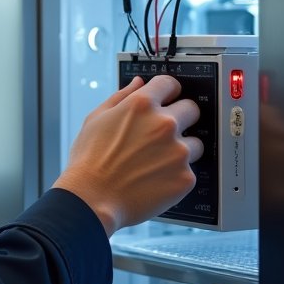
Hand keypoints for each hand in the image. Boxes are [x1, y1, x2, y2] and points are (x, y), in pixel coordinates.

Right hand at [52, 75, 202, 235]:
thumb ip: (121, 96)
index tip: (167, 99)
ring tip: (156, 162)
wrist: (91, 199)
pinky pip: (189, 171)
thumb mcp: (95, 119)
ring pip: (195, 143)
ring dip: (181, 149)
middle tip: (163, 134)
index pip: (170, 84)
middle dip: (181, 118)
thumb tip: (138, 83)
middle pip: (192, 109)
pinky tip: (155, 179)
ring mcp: (178, 152)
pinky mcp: (185, 177)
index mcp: (141, 105)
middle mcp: (164, 124)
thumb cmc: (88, 161)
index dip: (167, 91)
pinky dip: (176, 175)